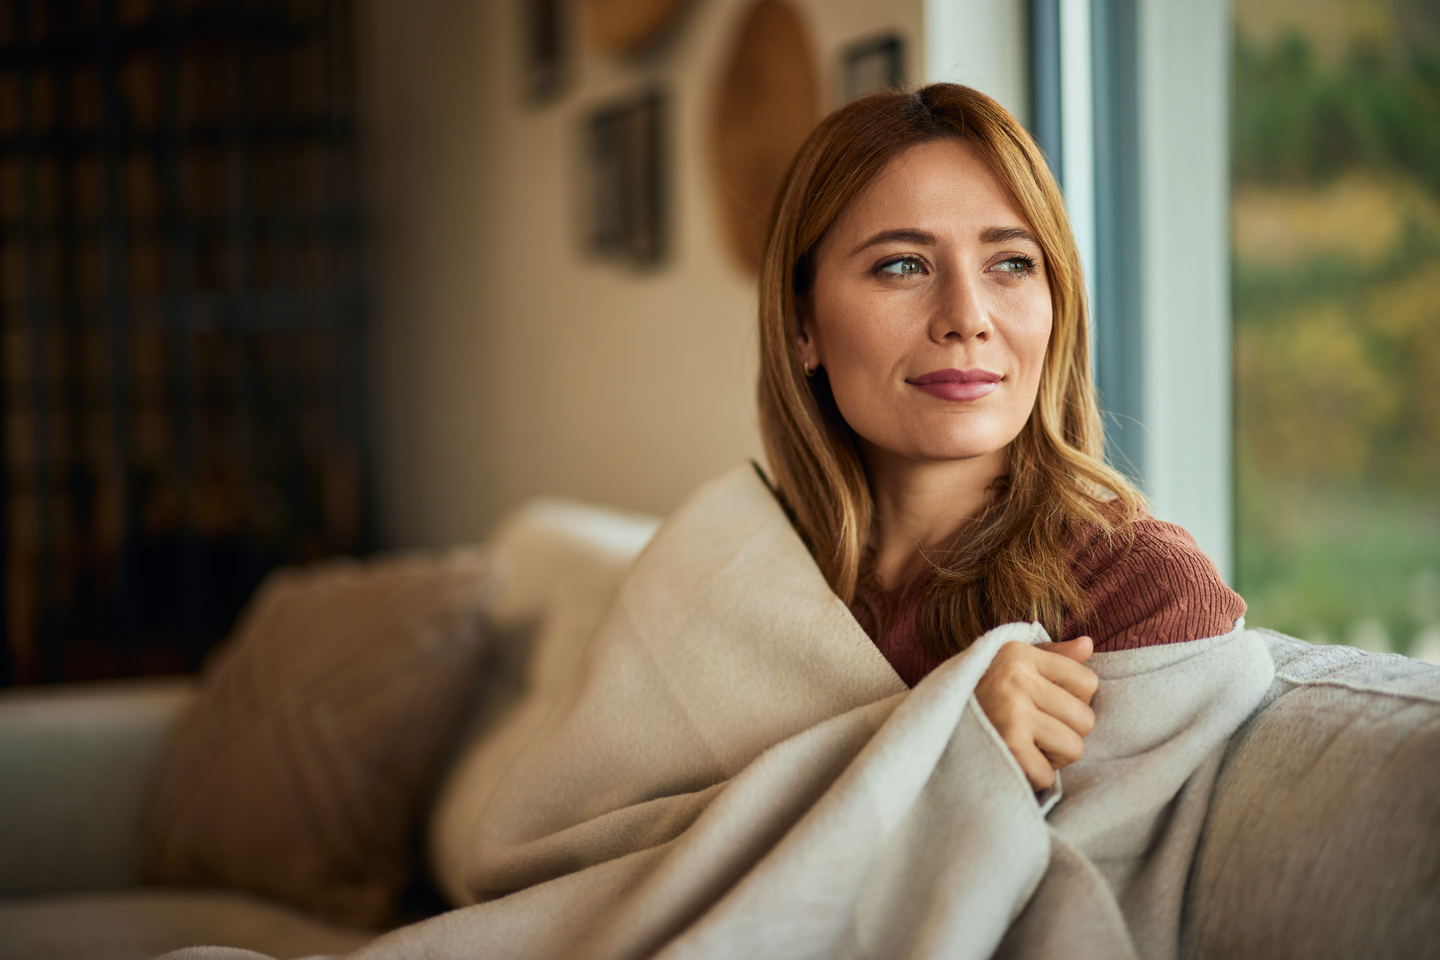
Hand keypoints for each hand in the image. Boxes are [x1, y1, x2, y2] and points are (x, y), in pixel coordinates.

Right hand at [974, 637, 1097, 789]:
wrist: (928, 729)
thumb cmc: (980, 698)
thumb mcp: (1010, 667)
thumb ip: (1051, 657)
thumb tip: (1088, 644)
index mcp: (1019, 654)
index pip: (1088, 682)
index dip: (1071, 700)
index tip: (1041, 704)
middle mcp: (1015, 679)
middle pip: (1085, 719)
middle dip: (1064, 732)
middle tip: (1031, 730)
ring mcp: (1011, 712)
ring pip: (1073, 748)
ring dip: (1051, 757)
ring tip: (1023, 744)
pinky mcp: (1007, 746)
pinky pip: (1048, 775)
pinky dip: (1033, 776)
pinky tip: (1013, 761)